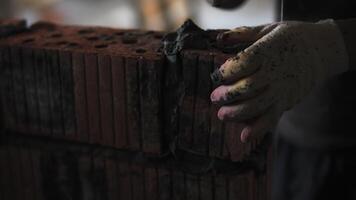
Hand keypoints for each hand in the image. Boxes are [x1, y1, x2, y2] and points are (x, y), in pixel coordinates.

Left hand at [210, 20, 347, 142]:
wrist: (321, 50)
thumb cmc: (289, 38)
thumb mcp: (267, 29)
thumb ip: (243, 34)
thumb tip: (220, 38)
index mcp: (268, 51)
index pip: (244, 63)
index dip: (227, 72)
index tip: (216, 76)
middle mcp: (275, 71)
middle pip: (248, 87)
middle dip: (228, 95)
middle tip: (214, 97)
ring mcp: (282, 89)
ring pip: (258, 105)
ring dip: (237, 113)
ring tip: (222, 115)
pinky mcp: (287, 101)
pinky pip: (272, 117)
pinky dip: (258, 129)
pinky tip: (244, 136)